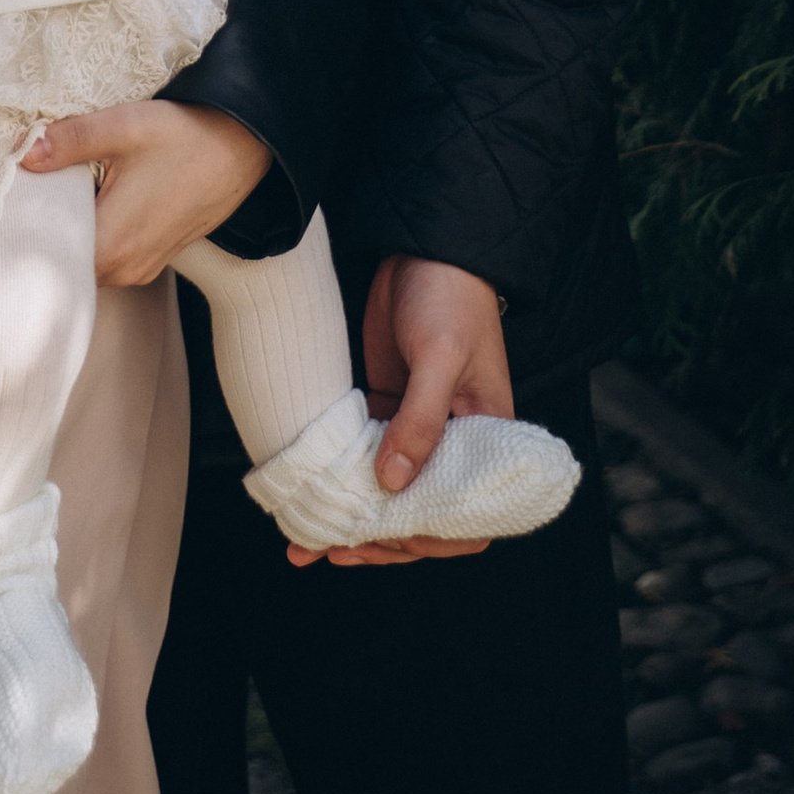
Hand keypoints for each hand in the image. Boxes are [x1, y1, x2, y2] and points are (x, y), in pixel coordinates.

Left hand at [21, 101, 269, 283]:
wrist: (242, 147)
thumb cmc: (186, 137)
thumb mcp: (124, 127)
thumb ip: (70, 141)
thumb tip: (23, 153)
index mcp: (111, 244)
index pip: (45, 253)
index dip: (26, 224)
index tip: (14, 197)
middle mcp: (124, 269)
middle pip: (63, 257)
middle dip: (46, 224)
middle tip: (31, 186)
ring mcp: (141, 269)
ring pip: (86, 257)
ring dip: (72, 227)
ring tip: (61, 189)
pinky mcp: (153, 259)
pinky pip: (109, 255)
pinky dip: (95, 231)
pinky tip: (94, 198)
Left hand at [291, 255, 509, 570]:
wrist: (422, 248)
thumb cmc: (450, 297)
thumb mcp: (441, 357)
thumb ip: (420, 420)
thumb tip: (391, 484)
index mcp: (487, 441)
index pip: (470, 518)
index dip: (433, 540)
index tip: (390, 539)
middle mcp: (453, 445)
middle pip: (421, 517)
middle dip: (381, 540)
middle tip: (337, 546)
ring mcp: (414, 430)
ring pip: (387, 497)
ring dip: (353, 524)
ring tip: (310, 545)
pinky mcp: (383, 411)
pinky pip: (364, 463)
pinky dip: (339, 487)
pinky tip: (306, 507)